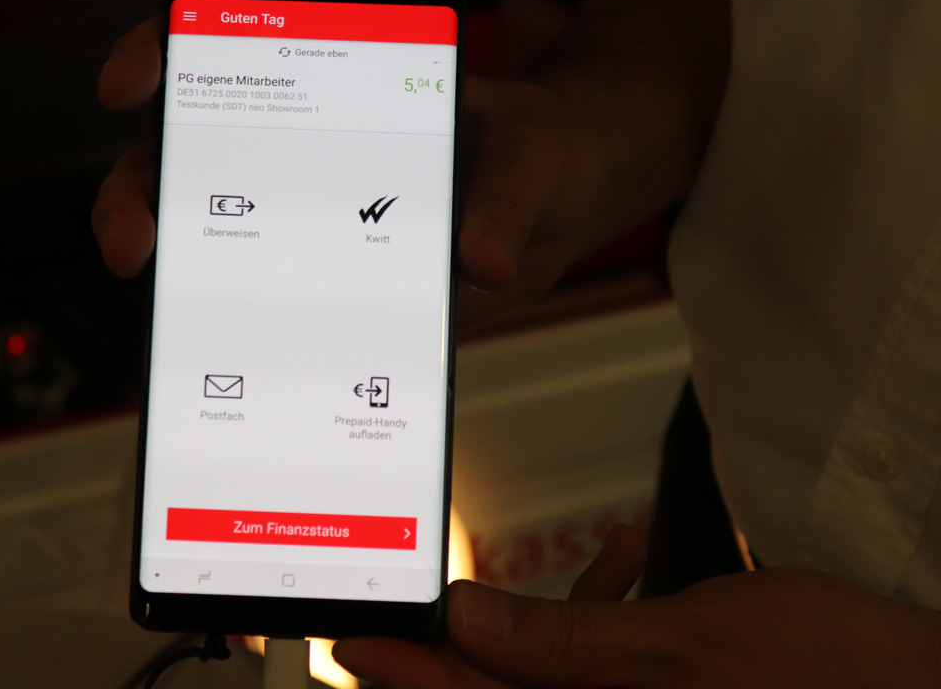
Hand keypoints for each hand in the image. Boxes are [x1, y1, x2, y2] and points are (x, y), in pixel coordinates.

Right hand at [88, 21, 663, 324]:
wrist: (566, 207)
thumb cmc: (543, 152)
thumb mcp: (535, 158)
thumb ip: (509, 199)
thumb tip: (483, 263)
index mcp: (337, 92)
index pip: (227, 56)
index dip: (160, 54)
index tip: (130, 80)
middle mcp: (305, 156)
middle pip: (186, 163)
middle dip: (137, 196)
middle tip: (132, 244)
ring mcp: (309, 225)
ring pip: (209, 245)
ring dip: (172, 285)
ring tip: (166, 333)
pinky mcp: (328, 288)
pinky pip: (269, 312)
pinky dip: (238, 345)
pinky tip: (232, 381)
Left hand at [331, 525, 940, 687]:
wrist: (919, 686)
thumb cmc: (828, 680)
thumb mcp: (679, 652)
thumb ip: (561, 644)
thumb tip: (465, 621)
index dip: (398, 670)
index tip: (349, 632)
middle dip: (450, 643)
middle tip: (396, 599)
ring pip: (545, 671)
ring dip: (534, 617)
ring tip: (528, 571)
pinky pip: (606, 661)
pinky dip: (606, 610)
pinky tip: (637, 557)